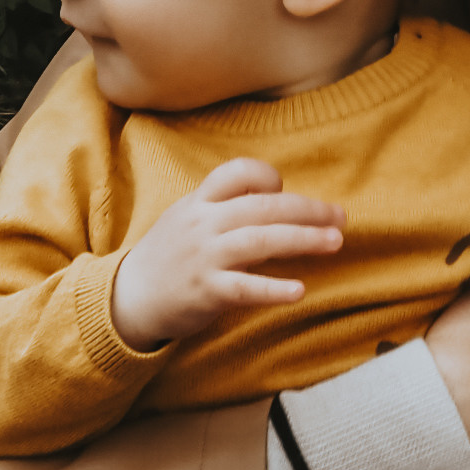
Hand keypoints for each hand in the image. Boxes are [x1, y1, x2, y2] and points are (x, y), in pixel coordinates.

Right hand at [111, 158, 344, 351]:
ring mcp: (204, 257)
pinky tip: (299, 290)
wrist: (129, 297)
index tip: (286, 193)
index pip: (238, 172)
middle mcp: (203, 224)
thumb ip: (226, 208)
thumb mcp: (189, 219)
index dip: (268, 178)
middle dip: (308, 210)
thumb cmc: (169, 256)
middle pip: (263, 207)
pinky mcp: (206, 292)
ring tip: (334, 242)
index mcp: (200, 201)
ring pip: (260, 241)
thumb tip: (278, 202)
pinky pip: (245, 288)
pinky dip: (274, 289)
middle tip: (340, 218)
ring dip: (303, 240)